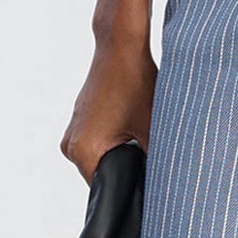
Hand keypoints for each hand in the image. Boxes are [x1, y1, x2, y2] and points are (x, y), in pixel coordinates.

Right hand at [60, 32, 156, 184]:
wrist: (119, 47)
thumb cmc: (135, 82)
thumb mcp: (152, 127)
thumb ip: (157, 162)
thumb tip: (167, 185)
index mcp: (83, 151)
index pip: (105, 190)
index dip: (129, 190)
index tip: (148, 186)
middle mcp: (70, 145)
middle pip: (103, 175)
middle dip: (127, 171)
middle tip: (150, 157)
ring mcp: (73, 131)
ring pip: (102, 158)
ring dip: (121, 154)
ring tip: (142, 137)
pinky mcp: (80, 120)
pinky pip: (97, 142)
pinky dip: (115, 140)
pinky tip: (132, 126)